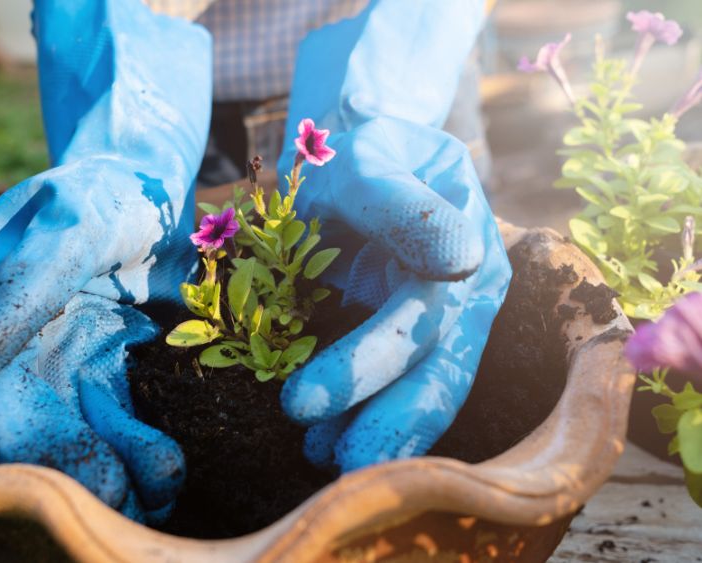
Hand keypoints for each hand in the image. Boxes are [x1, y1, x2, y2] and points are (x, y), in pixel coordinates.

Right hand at [0, 0, 211, 520]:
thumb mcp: (67, 228)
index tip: (85, 482)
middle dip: (79, 470)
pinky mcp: (106, 358)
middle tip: (123, 505)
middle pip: (38, 421)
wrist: (152, 183)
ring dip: (114, 467)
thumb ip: (16, 292)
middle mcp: (20, 339)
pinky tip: (165, 470)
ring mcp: (64, 351)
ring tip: (157, 495)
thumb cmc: (107, 192)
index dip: (34, 444)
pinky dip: (138, 444)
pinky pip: (115, 413)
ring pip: (79, 425)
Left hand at [277, 0, 511, 471]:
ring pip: (428, 389)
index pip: (421, 318)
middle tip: (322, 460)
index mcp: (469, 247)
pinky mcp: (424, 336)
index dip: (367, 364)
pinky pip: (406, 385)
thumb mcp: (373, 155)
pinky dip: (371, 418)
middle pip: (436, 369)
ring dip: (380, 434)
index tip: (300, 401)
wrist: (374, 159)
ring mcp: (452, 320)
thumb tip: (460, 256)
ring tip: (321, 461)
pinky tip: (329, 443)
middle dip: (383, 422)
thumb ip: (401, 200)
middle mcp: (470, 294)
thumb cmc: (368, 154)